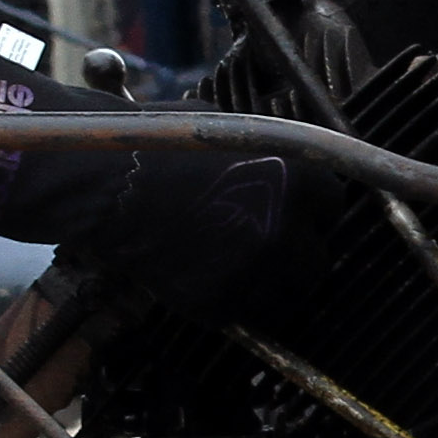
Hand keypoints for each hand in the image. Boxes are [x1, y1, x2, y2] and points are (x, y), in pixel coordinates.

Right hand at [0, 40, 295, 292]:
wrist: (104, 182)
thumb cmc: (159, 140)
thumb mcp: (227, 126)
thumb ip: (266, 150)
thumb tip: (280, 159)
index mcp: (299, 177)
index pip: (333, 204)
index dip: (311, 208)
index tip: (294, 209)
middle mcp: (287, 228)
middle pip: (317, 256)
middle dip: (297, 250)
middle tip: (268, 242)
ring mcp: (254, 271)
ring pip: (286, 294)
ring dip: (270, 283)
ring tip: (241, 266)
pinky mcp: (219, 304)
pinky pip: (242, 311)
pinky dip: (231, 299)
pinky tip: (207, 277)